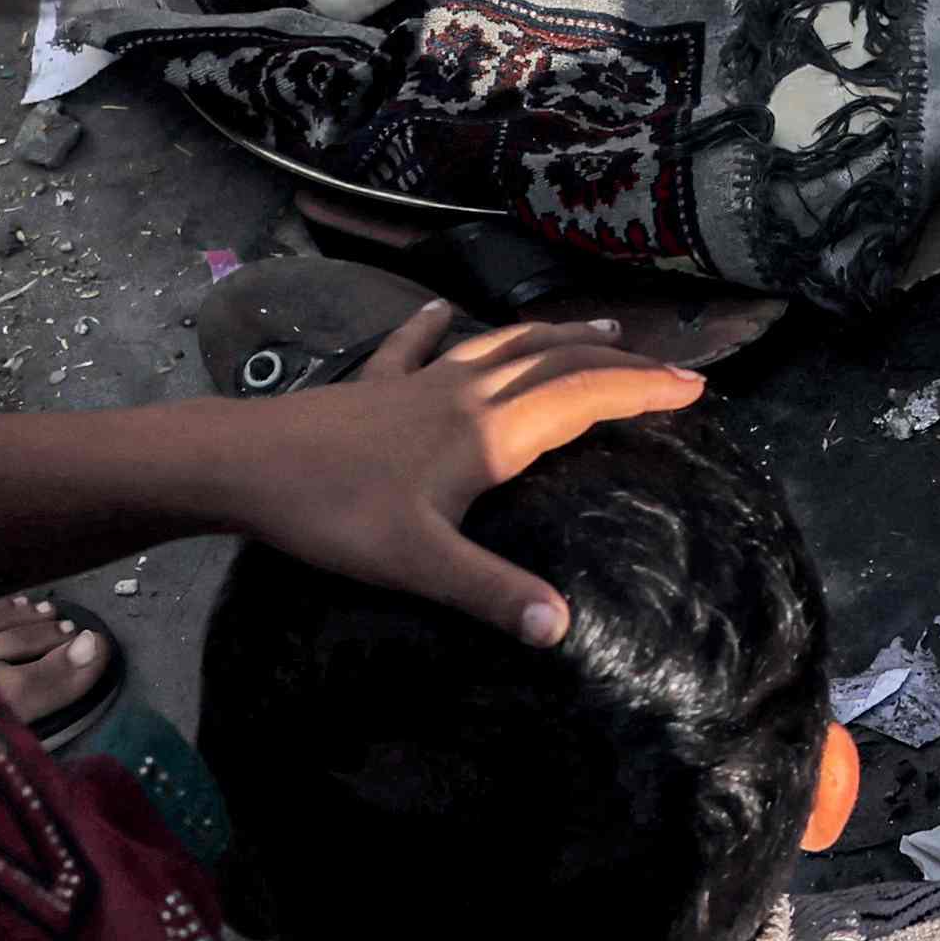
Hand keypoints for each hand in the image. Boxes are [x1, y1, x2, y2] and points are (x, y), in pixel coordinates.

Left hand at [217, 301, 704, 647]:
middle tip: (670, 365)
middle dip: (619, 361)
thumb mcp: (417, 563)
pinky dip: (439, 328)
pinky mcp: (373, 386)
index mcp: (489, 432)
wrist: (242, 464)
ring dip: (557, 336)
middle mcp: (466, 395)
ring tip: (599, 327)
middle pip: (558, 363)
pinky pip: (417, 348)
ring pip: (505, 347)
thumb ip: (492, 593)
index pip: (585, 399)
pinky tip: (442, 312)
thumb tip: (564, 628)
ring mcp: (419, 384)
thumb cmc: (332, 512)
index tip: (697, 388)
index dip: (643, 390)